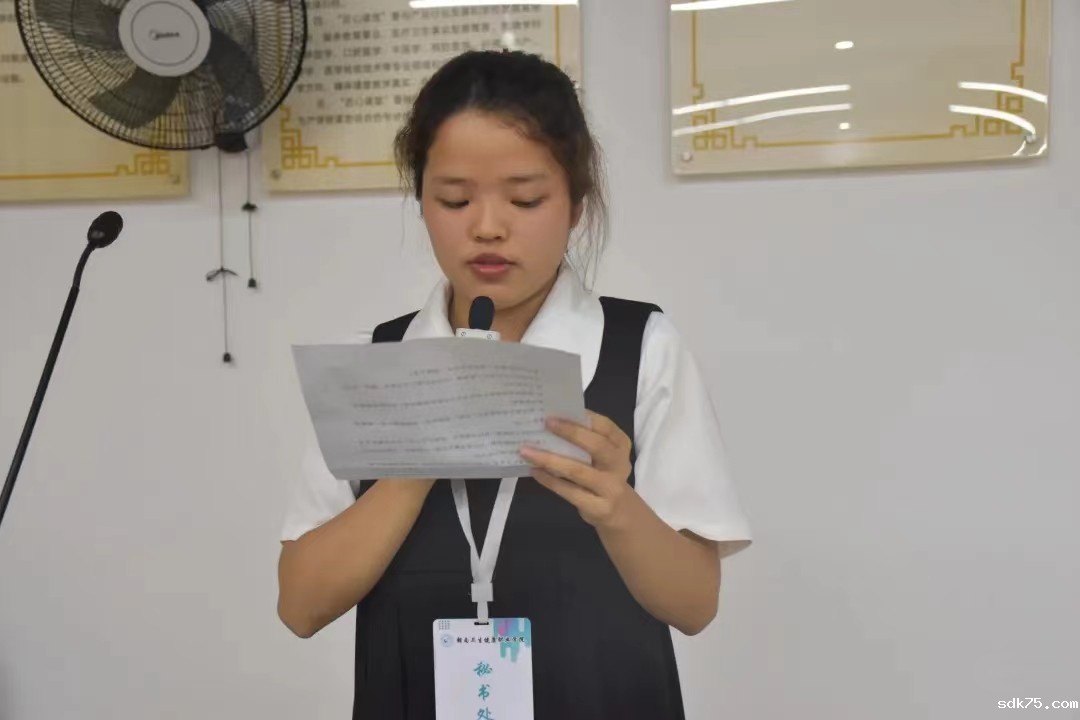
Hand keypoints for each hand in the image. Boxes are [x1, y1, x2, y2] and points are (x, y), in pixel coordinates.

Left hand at [519, 410, 634, 528]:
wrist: (621, 514)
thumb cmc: (604, 475)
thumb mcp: (604, 456)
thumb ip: (587, 441)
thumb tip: (553, 425)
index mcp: (620, 445)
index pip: (605, 426)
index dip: (584, 417)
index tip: (560, 410)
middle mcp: (619, 464)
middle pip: (596, 446)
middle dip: (570, 432)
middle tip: (545, 423)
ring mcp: (610, 488)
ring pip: (577, 470)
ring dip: (549, 459)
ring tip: (527, 451)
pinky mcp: (598, 507)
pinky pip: (569, 491)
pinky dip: (550, 481)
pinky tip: (535, 471)